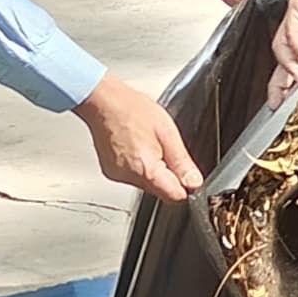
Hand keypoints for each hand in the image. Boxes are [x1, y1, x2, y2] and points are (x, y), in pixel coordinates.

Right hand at [75, 76, 201, 202]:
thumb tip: (194, 182)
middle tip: (162, 147)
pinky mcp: (110, 171)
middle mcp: (128, 177)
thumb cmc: (131, 109)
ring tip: (146, 142)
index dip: (185, 185)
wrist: (103, 100)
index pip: (174, 196)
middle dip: (168, 174)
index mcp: (145, 169)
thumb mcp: (167, 132)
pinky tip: (135, 145)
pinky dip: (138, 164)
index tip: (186, 173)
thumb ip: (182, 162)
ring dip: (152, 168)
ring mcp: (117, 175)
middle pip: (160, 190)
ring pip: (147, 183)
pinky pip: (133, 175)